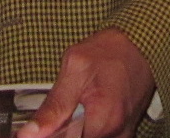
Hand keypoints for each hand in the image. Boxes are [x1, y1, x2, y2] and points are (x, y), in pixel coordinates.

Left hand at [22, 28, 155, 137]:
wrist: (141, 41)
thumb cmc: (111, 50)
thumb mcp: (75, 68)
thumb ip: (53, 106)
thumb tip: (29, 133)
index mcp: (103, 121)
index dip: (51, 133)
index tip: (41, 126)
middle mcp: (118, 134)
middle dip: (65, 130)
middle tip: (61, 110)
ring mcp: (124, 134)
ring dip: (76, 129)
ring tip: (75, 107)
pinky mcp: (126, 131)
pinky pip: (103, 137)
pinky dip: (90, 127)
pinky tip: (85, 111)